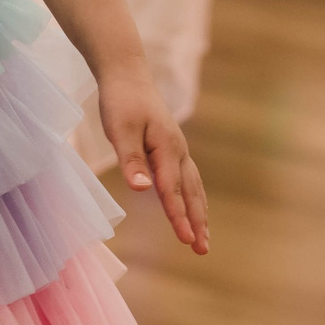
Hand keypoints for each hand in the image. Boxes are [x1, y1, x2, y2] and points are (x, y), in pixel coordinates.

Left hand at [97, 68, 209, 253]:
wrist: (128, 74)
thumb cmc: (121, 101)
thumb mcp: (120, 129)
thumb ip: (131, 160)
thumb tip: (142, 190)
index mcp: (167, 148)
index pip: (172, 190)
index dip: (179, 217)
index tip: (187, 241)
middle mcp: (178, 150)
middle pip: (191, 192)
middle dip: (197, 222)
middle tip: (202, 250)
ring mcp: (178, 149)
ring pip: (193, 186)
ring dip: (199, 212)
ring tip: (204, 237)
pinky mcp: (172, 148)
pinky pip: (187, 178)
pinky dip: (193, 197)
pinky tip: (192, 207)